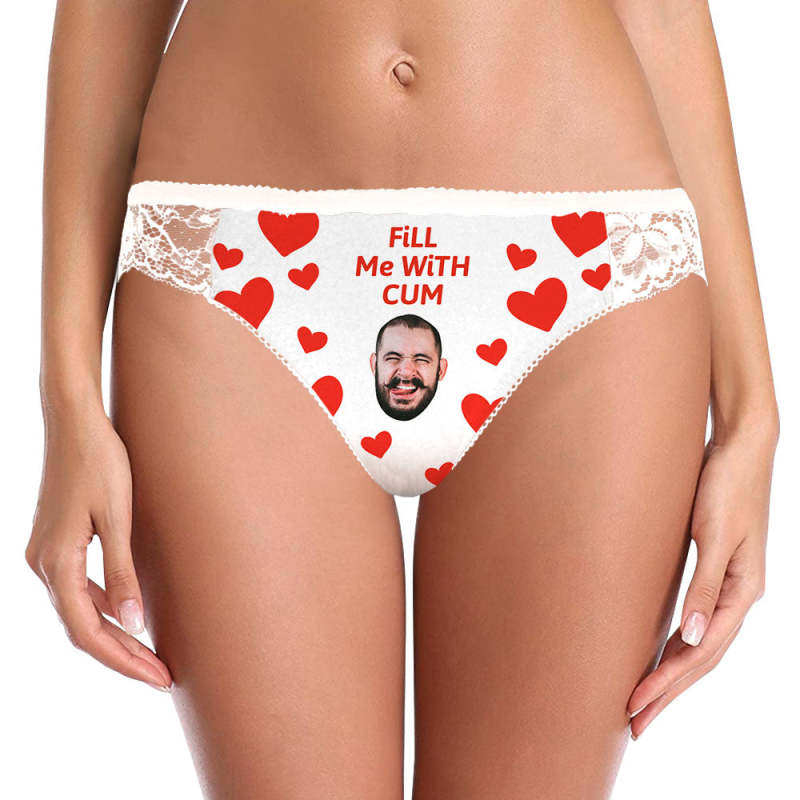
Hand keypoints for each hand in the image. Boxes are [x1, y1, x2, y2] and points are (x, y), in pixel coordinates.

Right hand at [25, 406, 171, 691]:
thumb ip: (123, 574)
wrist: (75, 421)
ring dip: (114, 635)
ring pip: (78, 611)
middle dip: (124, 655)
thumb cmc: (100, 461)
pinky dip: (103, 609)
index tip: (160, 676)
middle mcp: (42, 565)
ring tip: (152, 654)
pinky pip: (78, 590)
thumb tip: (134, 625)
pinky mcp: (55, 543)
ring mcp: (45, 554)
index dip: (125, 661)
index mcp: (56, 563)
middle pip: (82, 628)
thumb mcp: (118, 517)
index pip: (89, 632)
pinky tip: (128, 615)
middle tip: (164, 675)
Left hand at [627, 423, 777, 737]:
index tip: (635, 706)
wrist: (739, 446)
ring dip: (672, 672)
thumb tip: (691, 638)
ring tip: (644, 700)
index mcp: (741, 591)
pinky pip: (696, 619)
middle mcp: (737, 595)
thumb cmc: (726, 484)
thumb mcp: (713, 534)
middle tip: (634, 723)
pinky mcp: (714, 569)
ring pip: (698, 642)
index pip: (701, 653)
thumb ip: (703, 585)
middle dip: (667, 691)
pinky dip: (677, 642)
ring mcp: (727, 584)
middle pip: (700, 657)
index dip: (667, 683)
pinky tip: (661, 652)